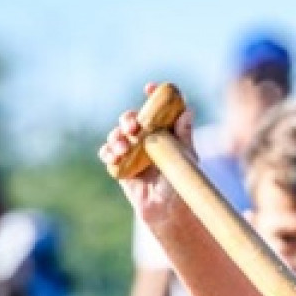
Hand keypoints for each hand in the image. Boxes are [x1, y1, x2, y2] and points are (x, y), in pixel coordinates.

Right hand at [97, 85, 195, 222]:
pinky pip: (108, 153)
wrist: (168, 207)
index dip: (153, 95)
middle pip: (131, 119)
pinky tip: (114, 156)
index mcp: (161, 130)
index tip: (149, 88)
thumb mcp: (185, 156)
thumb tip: (187, 111)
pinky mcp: (119, 165)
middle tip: (133, 128)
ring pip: (117, 134)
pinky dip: (108, 152)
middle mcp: (144, 137)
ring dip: (116, 137)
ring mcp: (130, 150)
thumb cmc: (179, 180)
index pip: (156, 107)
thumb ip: (184, 135)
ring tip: (123, 148)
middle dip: (128, 119)